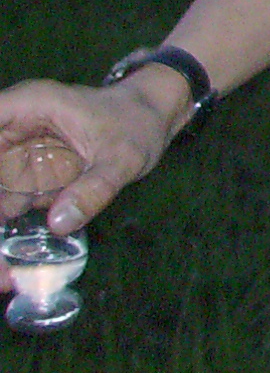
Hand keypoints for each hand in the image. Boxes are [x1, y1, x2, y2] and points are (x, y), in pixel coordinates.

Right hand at [0, 76, 181, 235]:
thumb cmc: (138, 124)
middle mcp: (10, 125)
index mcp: (27, 106)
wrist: (153, 117)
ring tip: (6, 266)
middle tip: (9, 232)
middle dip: (1, 198)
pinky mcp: (22, 168)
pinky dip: (9, 215)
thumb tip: (58, 225)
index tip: (5, 199)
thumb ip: (94, 190)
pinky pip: (5, 195)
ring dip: (4, 212)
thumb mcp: (123, 160)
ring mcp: (13, 148)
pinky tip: (12, 246)